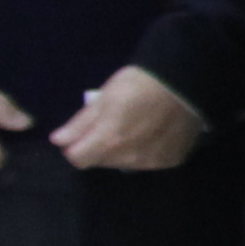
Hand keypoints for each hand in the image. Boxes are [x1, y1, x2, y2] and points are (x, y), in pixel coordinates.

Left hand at [51, 65, 204, 172]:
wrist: (186, 81)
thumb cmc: (139, 84)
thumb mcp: (104, 97)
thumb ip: (80, 123)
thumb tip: (58, 141)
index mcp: (108, 142)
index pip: (77, 159)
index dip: (75, 147)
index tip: (83, 133)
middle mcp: (128, 159)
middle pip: (102, 162)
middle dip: (100, 148)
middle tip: (112, 124)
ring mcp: (152, 162)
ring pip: (125, 164)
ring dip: (123, 151)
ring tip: (135, 128)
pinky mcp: (171, 161)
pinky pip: (148, 162)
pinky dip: (146, 151)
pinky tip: (154, 133)